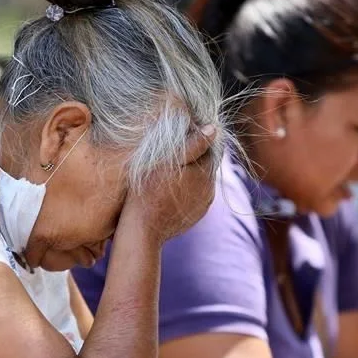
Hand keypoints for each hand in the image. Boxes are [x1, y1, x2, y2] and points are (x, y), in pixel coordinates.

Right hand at [118, 124, 217, 244]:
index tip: (178, 137)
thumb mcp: (168, 160)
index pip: (208, 148)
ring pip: (200, 182)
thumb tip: (214, 129)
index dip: (194, 140)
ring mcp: (203, 205)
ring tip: (168, 173)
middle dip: (193, 158)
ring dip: (189, 175)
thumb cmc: (149, 191)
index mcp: (205, 172)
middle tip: (171, 153)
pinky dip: (186, 190)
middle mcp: (209, 190)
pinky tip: (169, 190)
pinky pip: (194, 197)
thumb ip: (193, 144)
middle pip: (205, 165)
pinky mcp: (195, 216)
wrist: (143, 229)